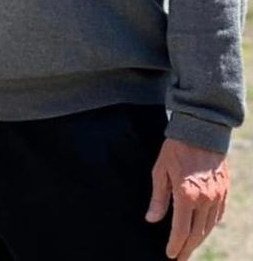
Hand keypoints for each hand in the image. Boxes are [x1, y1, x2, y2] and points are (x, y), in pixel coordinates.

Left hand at [146, 138, 229, 259]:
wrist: (201, 129)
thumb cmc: (176, 148)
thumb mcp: (160, 170)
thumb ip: (158, 197)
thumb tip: (152, 219)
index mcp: (186, 194)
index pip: (181, 230)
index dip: (175, 245)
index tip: (170, 254)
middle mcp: (205, 199)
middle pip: (197, 233)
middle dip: (187, 248)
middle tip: (180, 259)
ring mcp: (217, 196)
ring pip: (209, 227)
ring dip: (199, 239)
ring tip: (189, 247)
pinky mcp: (224, 191)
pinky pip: (219, 216)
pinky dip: (210, 226)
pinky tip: (203, 230)